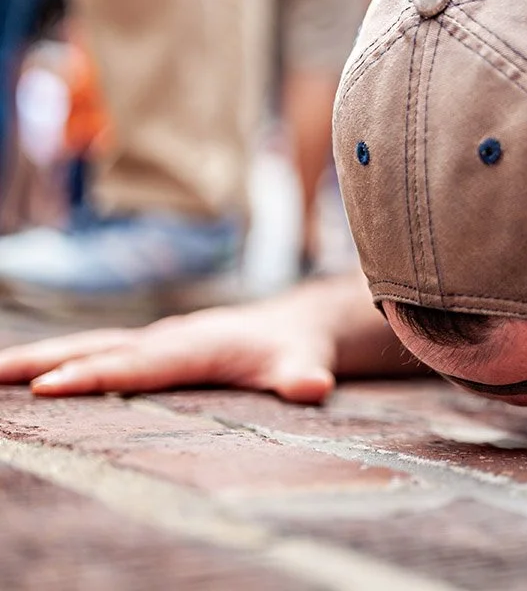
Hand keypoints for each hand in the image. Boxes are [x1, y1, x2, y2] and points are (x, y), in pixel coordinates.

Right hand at [0, 299, 337, 402]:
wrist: (295, 326)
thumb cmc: (295, 349)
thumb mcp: (307, 363)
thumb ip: (303, 376)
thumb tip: (311, 386)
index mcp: (198, 345)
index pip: (140, 364)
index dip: (97, 375)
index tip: (52, 386)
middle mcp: (169, 337)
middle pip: (101, 349)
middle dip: (47, 361)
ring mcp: (155, 339)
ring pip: (90, 345)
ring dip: (41, 358)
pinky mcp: (148, 346)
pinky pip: (96, 351)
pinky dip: (57, 359)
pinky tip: (23, 374)